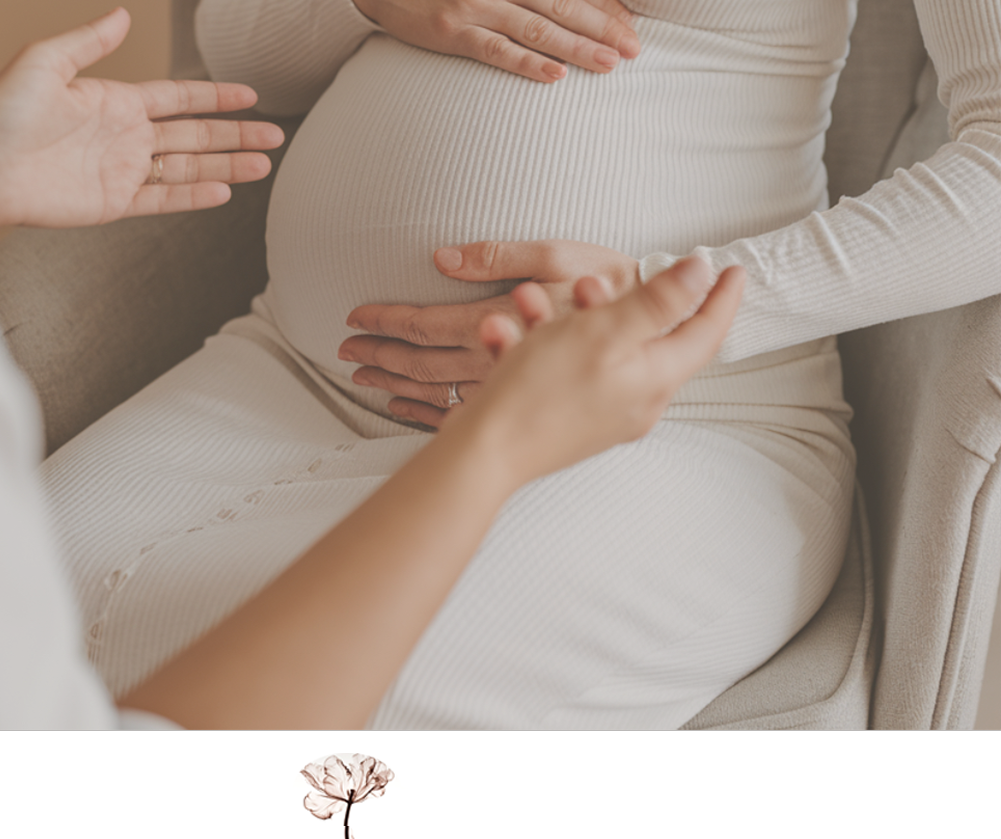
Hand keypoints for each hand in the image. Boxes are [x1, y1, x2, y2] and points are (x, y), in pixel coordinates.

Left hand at [0, 8, 283, 257]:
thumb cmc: (0, 112)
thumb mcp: (45, 62)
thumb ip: (89, 43)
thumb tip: (122, 15)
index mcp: (115, 101)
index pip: (178, 98)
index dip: (215, 97)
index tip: (250, 96)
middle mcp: (125, 136)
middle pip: (194, 134)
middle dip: (236, 134)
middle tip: (274, 136)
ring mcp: (122, 171)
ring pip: (188, 167)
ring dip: (227, 165)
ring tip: (263, 165)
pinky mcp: (114, 203)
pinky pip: (163, 198)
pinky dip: (194, 195)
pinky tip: (224, 191)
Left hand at [340, 238, 639, 426]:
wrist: (658, 330)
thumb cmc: (611, 282)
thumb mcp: (560, 255)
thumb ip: (499, 256)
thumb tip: (442, 259)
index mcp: (505, 322)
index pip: (430, 325)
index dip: (391, 320)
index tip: (357, 315)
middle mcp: (502, 363)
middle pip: (425, 365)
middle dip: (382, 355)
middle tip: (346, 348)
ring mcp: (510, 389)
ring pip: (438, 391)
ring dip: (396, 382)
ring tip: (362, 374)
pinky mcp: (523, 403)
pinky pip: (465, 415)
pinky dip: (427, 413)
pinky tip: (402, 409)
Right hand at [351, 0, 639, 81]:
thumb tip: (554, 11)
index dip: (602, 7)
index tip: (631, 28)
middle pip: (562, 6)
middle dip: (602, 27)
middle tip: (634, 50)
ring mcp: (476, 6)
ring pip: (538, 28)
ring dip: (577, 46)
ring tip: (608, 64)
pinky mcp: (452, 30)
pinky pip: (496, 50)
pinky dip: (527, 63)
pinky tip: (555, 75)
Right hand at [447, 256, 743, 484]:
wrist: (483, 455)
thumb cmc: (540, 392)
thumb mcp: (604, 330)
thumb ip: (658, 300)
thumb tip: (702, 272)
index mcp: (654, 380)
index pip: (705, 333)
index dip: (720, 297)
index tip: (733, 269)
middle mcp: (636, 402)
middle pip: (646, 339)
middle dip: (617, 299)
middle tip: (592, 280)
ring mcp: (601, 414)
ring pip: (594, 350)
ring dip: (564, 318)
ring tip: (528, 300)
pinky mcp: (566, 420)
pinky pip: (559, 371)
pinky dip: (535, 347)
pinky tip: (502, 334)